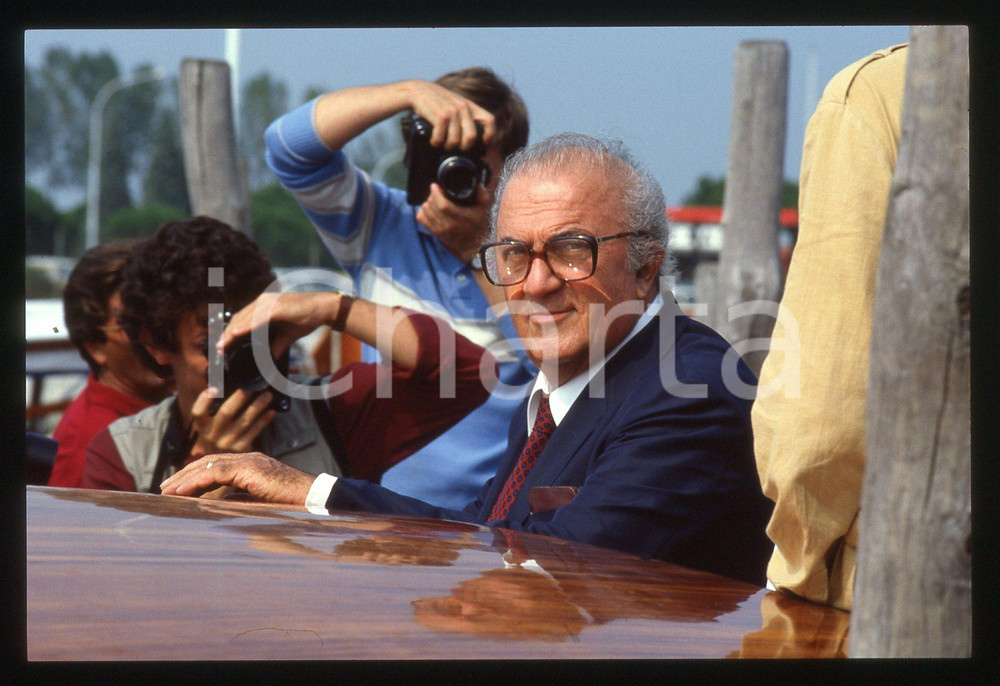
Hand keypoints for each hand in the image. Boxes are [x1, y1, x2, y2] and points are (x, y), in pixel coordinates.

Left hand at [159, 452, 314, 504]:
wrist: (313, 498)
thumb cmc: (293, 504)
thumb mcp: (261, 501)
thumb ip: (242, 498)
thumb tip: (221, 505)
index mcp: (251, 466)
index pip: (216, 465)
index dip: (195, 475)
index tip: (178, 488)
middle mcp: (248, 459)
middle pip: (208, 462)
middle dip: (184, 475)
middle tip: (165, 488)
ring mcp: (249, 461)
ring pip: (208, 465)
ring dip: (185, 479)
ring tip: (167, 491)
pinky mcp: (249, 469)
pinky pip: (215, 472)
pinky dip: (195, 482)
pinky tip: (181, 492)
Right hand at [189, 386, 276, 456]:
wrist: (219, 468)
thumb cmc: (217, 438)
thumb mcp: (210, 427)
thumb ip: (215, 410)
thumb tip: (231, 384)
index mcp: (202, 426)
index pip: (198, 412)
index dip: (205, 400)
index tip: (215, 388)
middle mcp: (211, 435)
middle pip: (226, 413)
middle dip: (240, 398)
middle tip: (252, 386)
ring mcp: (226, 444)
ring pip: (244, 421)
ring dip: (257, 406)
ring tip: (268, 395)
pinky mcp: (240, 450)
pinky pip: (254, 432)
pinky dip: (263, 421)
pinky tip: (271, 412)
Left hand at [218, 291, 342, 358]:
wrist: (323, 308)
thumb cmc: (307, 318)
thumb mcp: (288, 335)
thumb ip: (276, 345)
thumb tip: (269, 359)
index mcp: (264, 305)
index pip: (242, 319)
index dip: (231, 332)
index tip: (223, 345)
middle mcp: (263, 301)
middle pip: (239, 318)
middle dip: (227, 335)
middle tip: (218, 350)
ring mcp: (268, 303)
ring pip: (244, 319)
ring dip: (231, 334)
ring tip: (222, 346)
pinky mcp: (275, 308)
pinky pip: (256, 319)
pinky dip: (244, 328)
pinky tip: (235, 336)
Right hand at [408, 80, 495, 150]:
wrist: (417, 91)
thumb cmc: (437, 102)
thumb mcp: (455, 105)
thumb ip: (464, 118)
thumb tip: (472, 140)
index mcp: (470, 106)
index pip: (489, 121)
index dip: (490, 135)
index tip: (483, 144)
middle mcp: (463, 108)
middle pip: (471, 137)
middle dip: (463, 147)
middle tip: (455, 147)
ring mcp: (452, 111)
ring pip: (455, 141)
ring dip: (446, 146)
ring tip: (441, 143)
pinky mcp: (441, 116)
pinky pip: (441, 138)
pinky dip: (436, 142)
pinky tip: (433, 139)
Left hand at [416, 182, 490, 261]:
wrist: (472, 244)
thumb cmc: (477, 225)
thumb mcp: (483, 210)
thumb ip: (483, 196)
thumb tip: (478, 185)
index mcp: (460, 218)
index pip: (443, 205)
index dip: (436, 193)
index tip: (436, 186)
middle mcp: (448, 225)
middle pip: (432, 205)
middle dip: (432, 195)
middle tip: (437, 192)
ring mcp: (439, 230)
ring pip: (425, 210)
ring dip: (427, 202)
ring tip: (434, 200)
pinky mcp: (434, 232)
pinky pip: (420, 217)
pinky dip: (422, 210)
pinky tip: (429, 208)